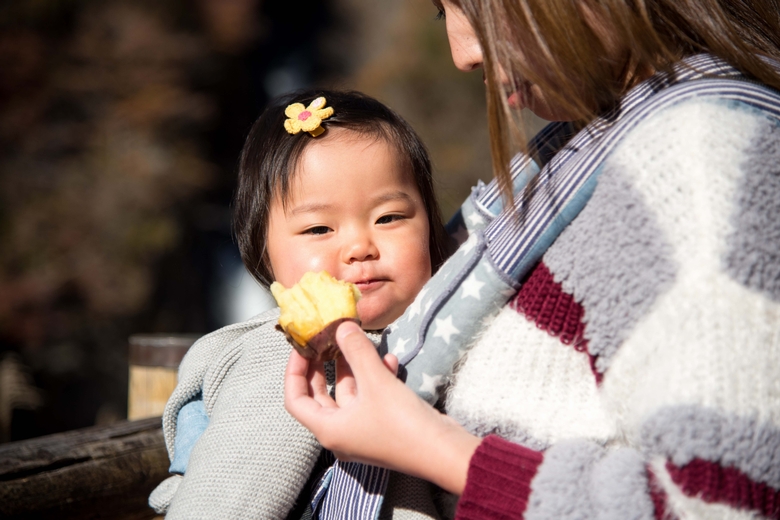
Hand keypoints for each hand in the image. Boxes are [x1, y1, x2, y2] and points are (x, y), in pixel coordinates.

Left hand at [284, 320, 480, 494]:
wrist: (442, 451)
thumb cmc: (401, 422)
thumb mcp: (375, 381)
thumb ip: (356, 350)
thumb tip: (341, 326)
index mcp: (328, 429)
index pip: (295, 399)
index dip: (295, 370)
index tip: (304, 346)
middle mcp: (340, 433)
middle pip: (320, 396)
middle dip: (324, 366)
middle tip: (326, 340)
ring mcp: (362, 432)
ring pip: (349, 394)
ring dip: (355, 368)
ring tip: (362, 344)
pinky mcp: (382, 428)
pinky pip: (370, 399)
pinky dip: (375, 379)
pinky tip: (390, 361)